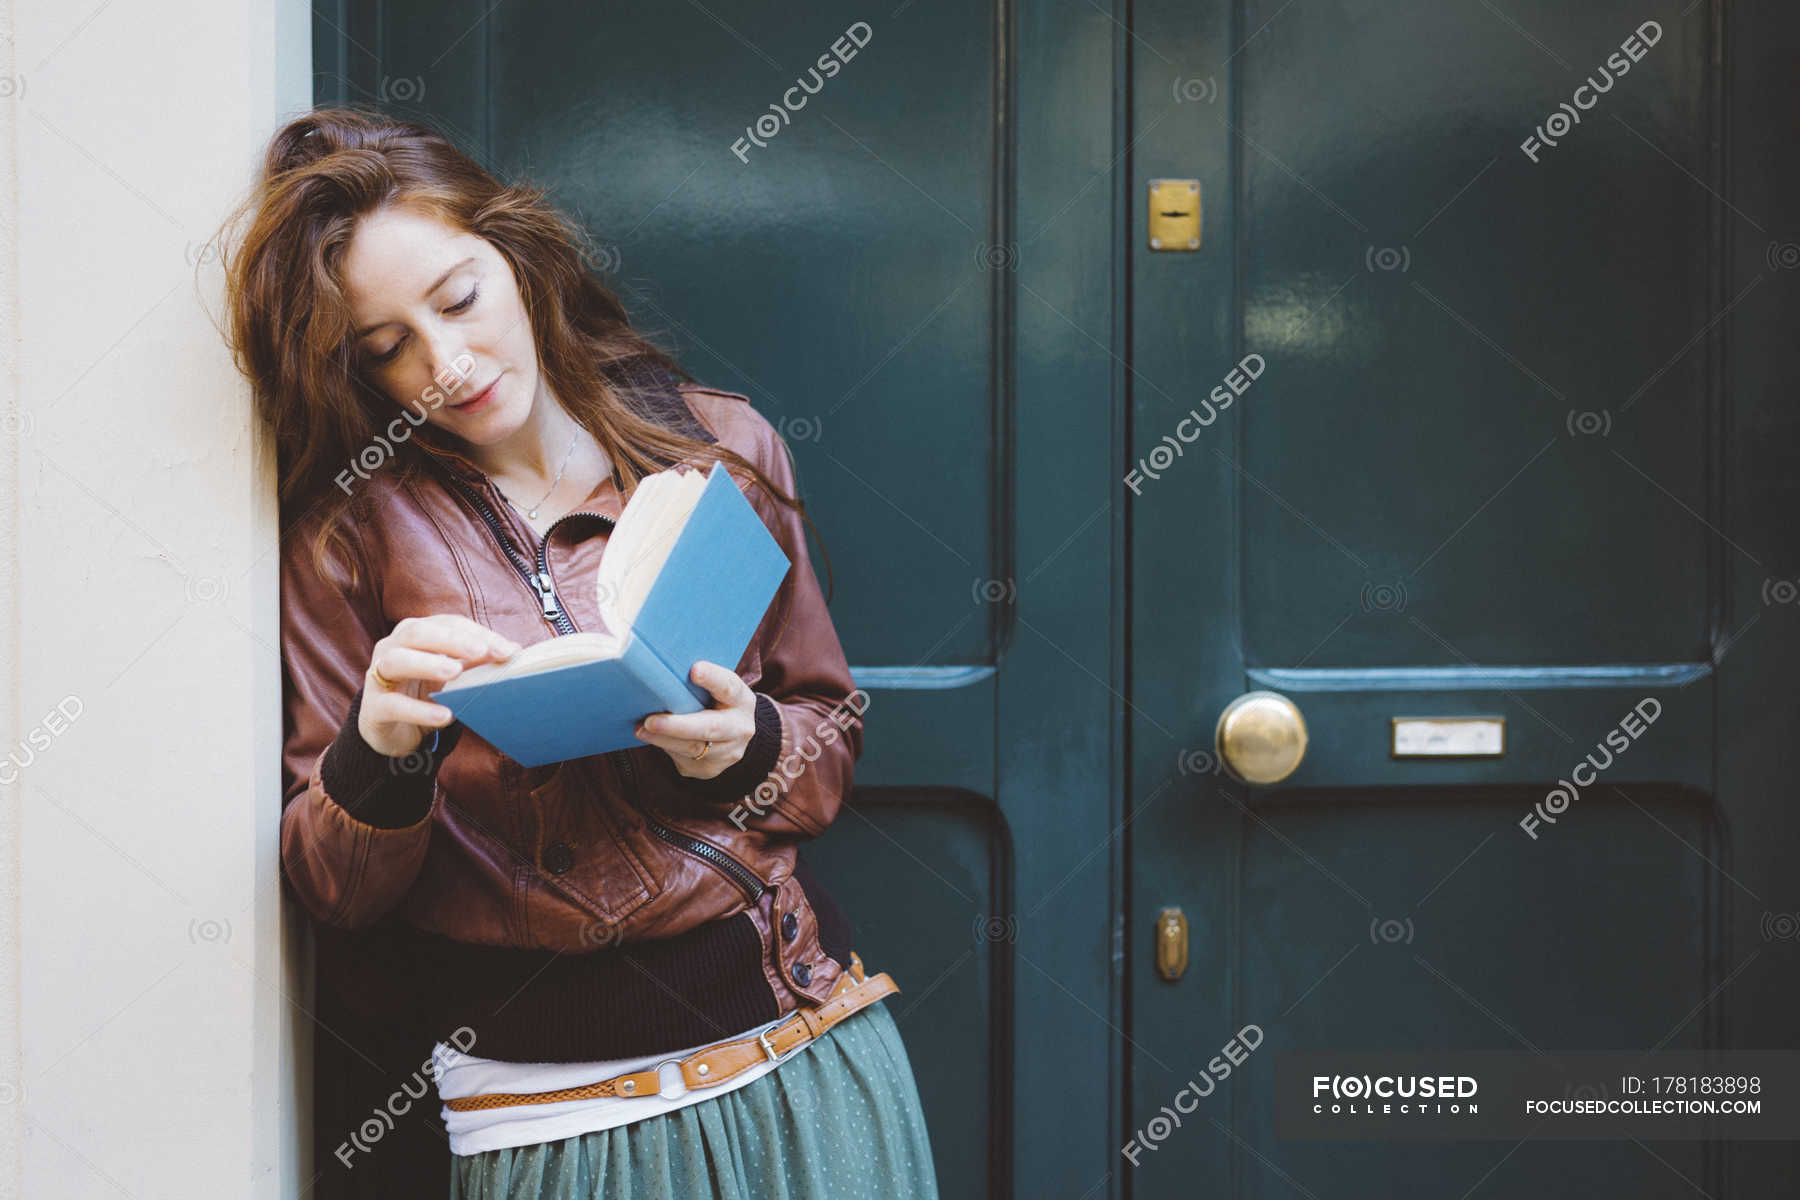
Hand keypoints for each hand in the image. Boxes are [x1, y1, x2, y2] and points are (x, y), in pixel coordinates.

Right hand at [359, 615, 519, 756]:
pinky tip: (444, 716)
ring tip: (456, 673)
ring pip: (398, 661)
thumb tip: (513, 650)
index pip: (448, 624)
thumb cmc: (425, 692)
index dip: (477, 634)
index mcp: (417, 634)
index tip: (508, 651)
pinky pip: (393, 705)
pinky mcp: (373, 707)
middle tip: (481, 653)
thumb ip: (476, 661)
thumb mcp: (452, 675)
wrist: (392, 730)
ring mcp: (379, 675)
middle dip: (452, 640)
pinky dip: (419, 710)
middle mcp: (393, 647)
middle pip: (417, 633)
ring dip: (428, 664)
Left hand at [633, 660, 756, 778]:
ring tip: (641, 729)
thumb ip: (697, 679)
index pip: (729, 687)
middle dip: (678, 726)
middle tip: (650, 720)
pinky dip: (666, 747)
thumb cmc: (715, 701)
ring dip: (663, 739)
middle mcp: (740, 728)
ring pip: (693, 749)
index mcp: (741, 700)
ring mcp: (728, 753)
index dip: (712, 678)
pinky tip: (652, 738)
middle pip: (710, 728)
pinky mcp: (710, 769)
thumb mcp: (715, 687)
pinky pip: (684, 760)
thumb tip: (661, 668)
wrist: (731, 733)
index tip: (694, 670)